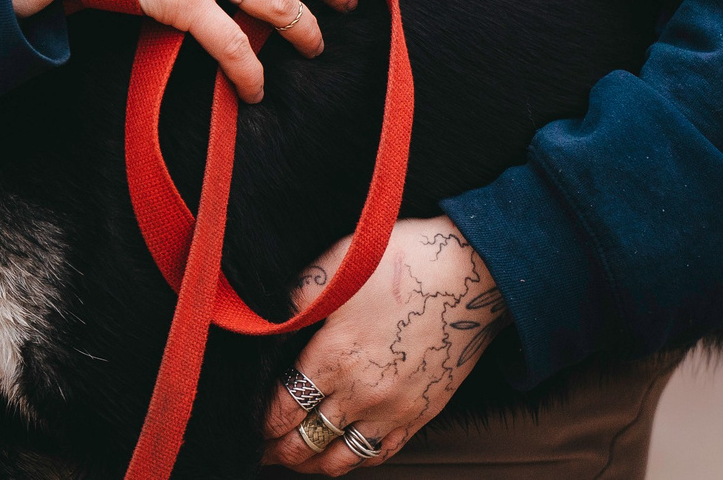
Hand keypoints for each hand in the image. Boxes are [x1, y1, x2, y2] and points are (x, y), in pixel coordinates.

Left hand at [261, 219, 506, 469]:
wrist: (472, 274)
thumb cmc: (403, 261)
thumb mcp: (336, 265)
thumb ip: (293, 300)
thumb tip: (258, 320)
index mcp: (335, 358)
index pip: (283, 409)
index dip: (261, 422)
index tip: (250, 424)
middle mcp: (363, 394)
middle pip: (306, 441)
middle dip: (278, 449)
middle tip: (262, 449)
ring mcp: (395, 409)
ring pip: (342, 458)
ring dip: (312, 462)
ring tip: (295, 457)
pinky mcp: (421, 414)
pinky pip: (380, 453)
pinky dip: (355, 459)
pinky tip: (341, 451)